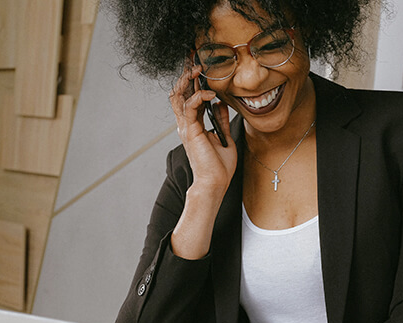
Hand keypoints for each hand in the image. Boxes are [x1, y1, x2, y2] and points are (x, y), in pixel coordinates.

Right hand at [169, 65, 236, 194]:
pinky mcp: (190, 130)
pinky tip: (211, 93)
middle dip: (185, 74)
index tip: (199, 66)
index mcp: (192, 125)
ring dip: (188, 80)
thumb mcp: (223, 138)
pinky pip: (190, 106)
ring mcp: (186, 127)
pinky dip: (199, 95)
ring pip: (179, 96)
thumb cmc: (219, 167)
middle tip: (194, 60)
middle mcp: (186, 124)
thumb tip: (221, 104)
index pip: (187, 97)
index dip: (191, 81)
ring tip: (198, 69)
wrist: (215, 183)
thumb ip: (220, 120)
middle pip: (179, 92)